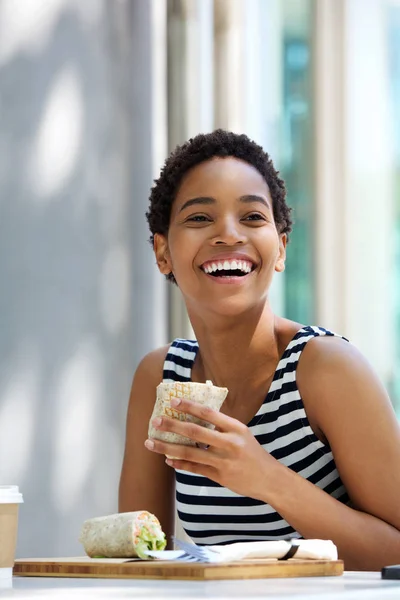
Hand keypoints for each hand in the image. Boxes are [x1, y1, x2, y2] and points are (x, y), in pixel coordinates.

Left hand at [145, 397, 278, 500]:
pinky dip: (180, 464)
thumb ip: (222, 426)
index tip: (173, 401)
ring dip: (168, 447)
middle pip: (195, 432)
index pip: (208, 413)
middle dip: (172, 426)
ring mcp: (224, 461)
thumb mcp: (242, 433)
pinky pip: (195, 468)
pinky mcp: (219, 476)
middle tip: (156, 421)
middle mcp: (229, 443)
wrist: (269, 479)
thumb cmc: (252, 452)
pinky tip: (168, 460)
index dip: (189, 406)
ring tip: (151, 442)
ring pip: (190, 453)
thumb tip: (196, 416)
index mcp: (235, 428)